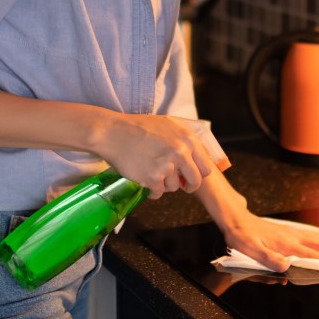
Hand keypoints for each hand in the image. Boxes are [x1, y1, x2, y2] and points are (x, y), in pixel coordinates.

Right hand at [98, 113, 216, 198]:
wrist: (112, 132)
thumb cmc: (138, 127)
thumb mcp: (168, 125)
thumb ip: (185, 140)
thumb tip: (198, 157)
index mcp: (187, 139)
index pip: (206, 166)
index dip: (199, 174)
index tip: (191, 176)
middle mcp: (180, 152)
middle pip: (195, 181)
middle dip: (187, 186)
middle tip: (179, 184)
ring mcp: (167, 165)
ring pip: (174, 187)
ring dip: (164, 184)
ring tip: (151, 171)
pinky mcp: (153, 177)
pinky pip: (158, 192)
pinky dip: (151, 190)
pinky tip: (144, 178)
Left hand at [217, 209, 318, 272]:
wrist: (235, 219)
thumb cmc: (241, 237)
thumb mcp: (249, 249)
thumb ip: (267, 258)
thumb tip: (285, 267)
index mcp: (288, 244)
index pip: (315, 255)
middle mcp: (294, 238)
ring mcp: (294, 234)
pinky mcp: (290, 232)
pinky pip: (315, 236)